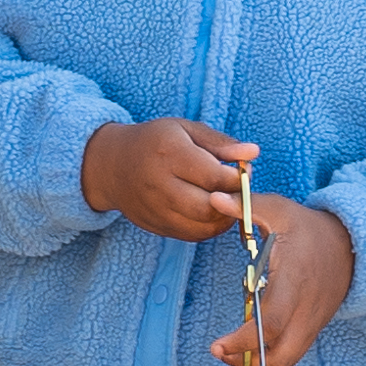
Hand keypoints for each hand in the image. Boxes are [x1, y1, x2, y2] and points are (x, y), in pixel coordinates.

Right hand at [81, 117, 257, 239]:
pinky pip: (191, 235)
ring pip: (202, 226)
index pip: (214, 177)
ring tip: (226, 201)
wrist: (112, 166)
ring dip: (223, 217)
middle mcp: (159, 184)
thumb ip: (221, 143)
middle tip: (237, 191)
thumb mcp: (187, 130)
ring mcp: (155, 209)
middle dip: (232, 201)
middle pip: (208, 206)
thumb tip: (253, 153)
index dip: (237, 179)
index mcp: (170, 153)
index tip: (242, 172)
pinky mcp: (155, 226)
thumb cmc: (155, 142)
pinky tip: (211, 213)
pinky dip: (208, 228)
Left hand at [215, 196, 355, 365]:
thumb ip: (246, 206)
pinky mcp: (312, 329)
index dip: (243, 341)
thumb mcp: (279, 210)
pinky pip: (290, 356)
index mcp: (294, 281)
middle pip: (281, 354)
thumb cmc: (308, 227)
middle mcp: (305, 309)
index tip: (216, 345)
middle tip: (217, 358)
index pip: (270, 323)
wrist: (350, 243)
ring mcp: (311, 322)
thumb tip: (214, 199)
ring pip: (287, 361)